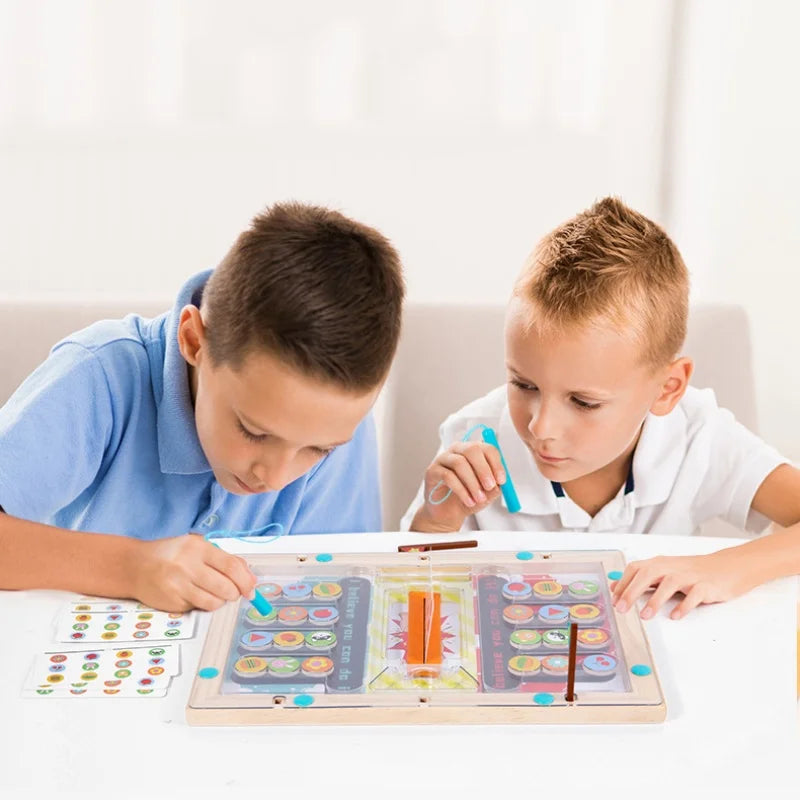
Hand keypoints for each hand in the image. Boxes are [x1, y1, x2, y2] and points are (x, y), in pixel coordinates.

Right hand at [132, 533, 256, 611]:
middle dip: (235, 594)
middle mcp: (187, 565)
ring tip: (213, 593)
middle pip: (226, 587)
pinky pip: (197, 608)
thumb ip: (225, 560)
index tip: (251, 589)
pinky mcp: (171, 602)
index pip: (232, 567)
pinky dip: (202, 604)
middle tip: (234, 593)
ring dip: (220, 601)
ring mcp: (178, 585)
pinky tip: (193, 594)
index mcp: (198, 547)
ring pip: (214, 602)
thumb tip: (251, 579)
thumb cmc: (171, 555)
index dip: (246, 581)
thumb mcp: (198, 547)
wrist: (135, 565)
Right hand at [411, 441, 505, 531]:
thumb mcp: (486, 493)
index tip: (501, 480)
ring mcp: (443, 459)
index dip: (496, 463)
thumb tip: (499, 482)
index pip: (486, 448)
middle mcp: (457, 451)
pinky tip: (469, 501)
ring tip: (479, 498)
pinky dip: (461, 491)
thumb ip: (494, 486)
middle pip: (472, 450)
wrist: (448, 513)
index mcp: (473, 452)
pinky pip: (448, 476)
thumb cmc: (467, 498)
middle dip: (484, 469)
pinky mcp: (432, 471)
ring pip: (460, 463)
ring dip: (472, 483)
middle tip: (490, 486)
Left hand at [610, 551, 750, 619]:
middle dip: (632, 591)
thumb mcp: (665, 572)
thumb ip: (642, 579)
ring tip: (646, 616)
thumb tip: (615, 588)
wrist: (728, 566)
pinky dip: (684, 605)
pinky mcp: (707, 586)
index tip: (613, 600)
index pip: (635, 569)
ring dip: (655, 600)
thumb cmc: (693, 572)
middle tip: (622, 609)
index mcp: (660, 563)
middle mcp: (672, 567)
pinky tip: (675, 615)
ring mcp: (690, 576)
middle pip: (648, 574)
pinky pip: (694, 595)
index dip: (623, 583)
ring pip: (669, 583)